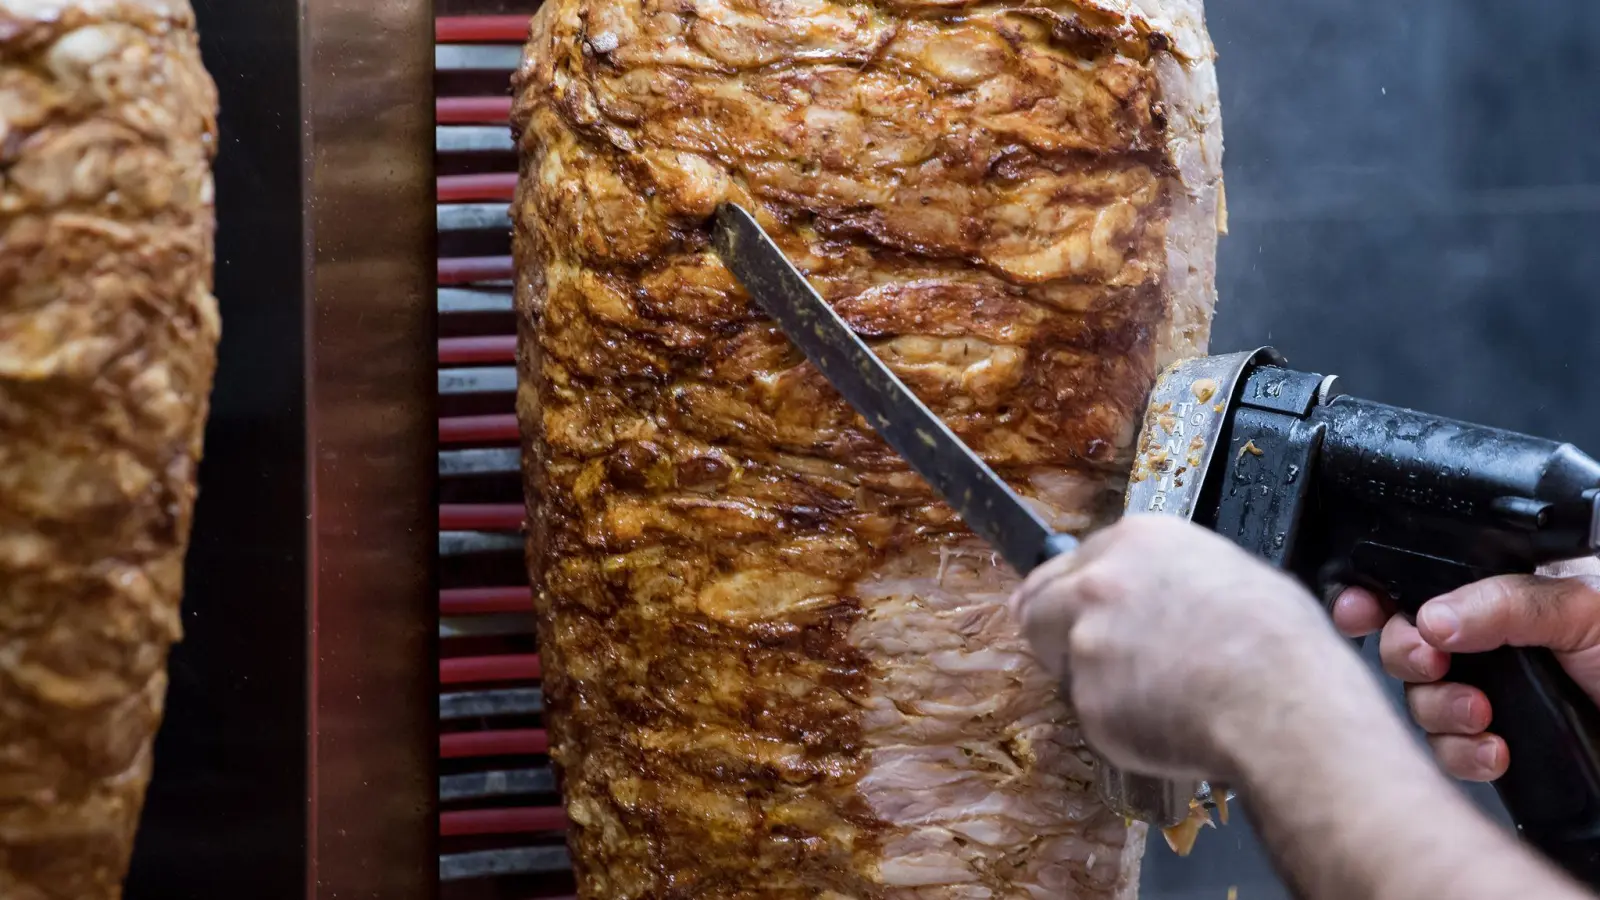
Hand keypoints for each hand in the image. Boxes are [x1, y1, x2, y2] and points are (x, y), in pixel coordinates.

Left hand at [1011, 515, 1366, 781]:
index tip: (1073, 609)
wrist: (1282, 702)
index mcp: (1137, 541)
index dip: (1074, 592)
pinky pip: (1094, 715)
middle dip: (1052, 629)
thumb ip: (1171, 576)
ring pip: (1064, 665)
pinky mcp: (1088, 701)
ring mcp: (1086, 642)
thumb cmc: (1280, 640)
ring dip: (1091, 680)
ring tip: (1152, 696)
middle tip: (1077, 655)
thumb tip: (1167, 595)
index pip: (1072, 563)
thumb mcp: (1232, 573)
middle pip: (1038, 604)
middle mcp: (1098, 584)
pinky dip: (1118, 725)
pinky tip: (1164, 724)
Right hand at [1331, 558, 1599, 781]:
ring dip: (1441, 710)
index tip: (1360, 608)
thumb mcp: (1583, 607)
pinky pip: (1448, 750)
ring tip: (1481, 716)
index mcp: (1502, 590)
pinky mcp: (1498, 741)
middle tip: (1433, 661)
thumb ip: (1504, 602)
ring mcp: (1492, 692)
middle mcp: (1489, 640)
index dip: (1379, 594)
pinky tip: (1496, 751)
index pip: (1420, 582)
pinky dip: (1464, 754)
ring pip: (1420, 700)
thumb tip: (1430, 614)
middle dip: (1409, 655)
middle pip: (1406, 641)